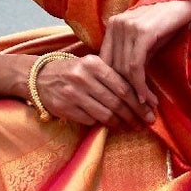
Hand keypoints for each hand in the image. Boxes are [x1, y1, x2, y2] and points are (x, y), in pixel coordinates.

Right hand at [31, 47, 151, 131]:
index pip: (123, 85)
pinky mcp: (65, 108)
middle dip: (135, 114)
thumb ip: (112, 77)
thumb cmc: (73, 72)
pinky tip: (112, 126)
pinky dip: (102, 124)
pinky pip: (90, 120)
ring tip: (132, 127)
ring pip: (105, 113)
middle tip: (147, 123)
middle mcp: (83, 77)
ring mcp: (72, 93)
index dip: (139, 100)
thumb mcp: (91, 66)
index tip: (151, 109)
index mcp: (93, 63)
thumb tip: (141, 96)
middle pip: (116, 101)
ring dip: (122, 123)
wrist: (39, 77)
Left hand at [99, 0, 190, 113]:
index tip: (123, 103)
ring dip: (135, 94)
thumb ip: (134, 57)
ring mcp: (127, 28)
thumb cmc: (169, 20)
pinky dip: (140, 85)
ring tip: (146, 109)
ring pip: (124, 70)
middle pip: (113, 68)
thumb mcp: (147, 40)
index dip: (113, 85)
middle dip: (124, 94)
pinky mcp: (142, 33)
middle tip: (137, 113)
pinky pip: (135, 66)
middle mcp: (116, 25)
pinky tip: (148, 98)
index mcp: (113, 26)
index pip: (106, 62)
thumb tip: (129, 86)